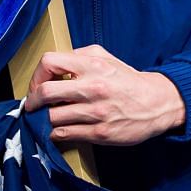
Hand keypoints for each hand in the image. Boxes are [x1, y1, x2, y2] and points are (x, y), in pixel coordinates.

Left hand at [22, 44, 185, 145]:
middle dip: (32, 101)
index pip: (49, 63)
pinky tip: (59, 129)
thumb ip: (80, 56)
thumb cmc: (128, 81)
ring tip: (47, 118)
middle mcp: (93, 88)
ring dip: (44, 119)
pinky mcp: (100, 133)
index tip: (37, 85)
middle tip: (32, 106)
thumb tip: (55, 65)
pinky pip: (66, 134)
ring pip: (53, 117)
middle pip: (45, 93)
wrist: (157, 103)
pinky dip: (56, 133)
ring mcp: (96, 113)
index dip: (36, 75)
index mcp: (92, 66)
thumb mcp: (106, 58)